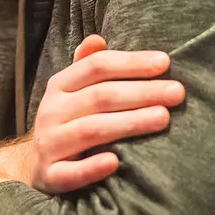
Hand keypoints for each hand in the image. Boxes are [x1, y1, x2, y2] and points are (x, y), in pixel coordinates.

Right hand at [30, 35, 182, 193]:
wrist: (37, 167)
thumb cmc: (68, 123)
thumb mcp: (72, 91)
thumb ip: (88, 66)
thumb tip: (98, 38)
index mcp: (60, 86)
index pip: (95, 67)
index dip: (130, 63)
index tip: (165, 63)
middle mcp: (51, 111)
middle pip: (99, 96)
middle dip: (141, 92)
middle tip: (177, 92)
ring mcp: (49, 143)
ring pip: (90, 131)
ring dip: (128, 123)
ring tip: (163, 118)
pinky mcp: (50, 175)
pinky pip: (71, 173)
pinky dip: (92, 168)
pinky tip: (115, 163)